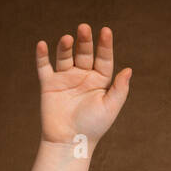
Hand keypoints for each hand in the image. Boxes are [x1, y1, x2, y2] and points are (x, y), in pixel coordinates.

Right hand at [36, 23, 131, 146]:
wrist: (69, 142)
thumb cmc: (93, 127)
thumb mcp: (110, 107)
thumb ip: (120, 89)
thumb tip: (128, 70)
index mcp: (100, 80)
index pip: (104, 58)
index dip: (105, 45)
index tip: (106, 31)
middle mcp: (83, 76)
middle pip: (84, 53)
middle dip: (84, 41)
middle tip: (84, 28)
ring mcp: (65, 79)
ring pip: (65, 57)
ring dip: (66, 46)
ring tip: (67, 38)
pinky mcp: (49, 85)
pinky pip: (44, 67)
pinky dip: (42, 56)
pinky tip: (42, 45)